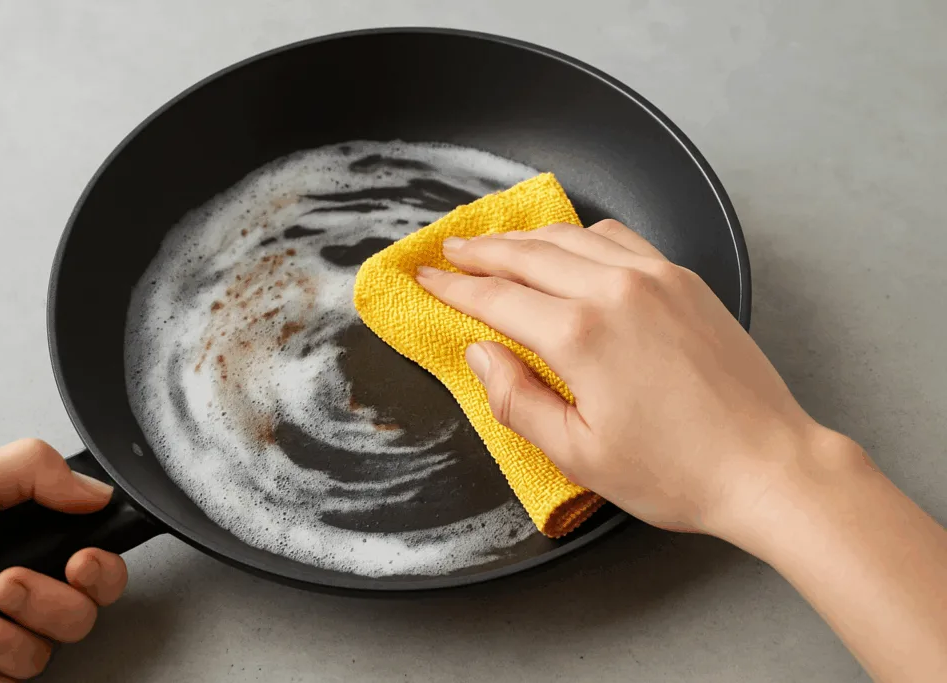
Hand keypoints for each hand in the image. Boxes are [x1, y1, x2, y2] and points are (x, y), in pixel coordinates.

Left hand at [0, 439, 127, 681]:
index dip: (103, 572)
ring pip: (35, 657)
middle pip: (81, 618)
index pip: (101, 569)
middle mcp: (19, 597)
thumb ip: (36, 469)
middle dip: (44, 602)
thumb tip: (96, 491)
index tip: (79, 562)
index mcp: (26, 546)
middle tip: (4, 583)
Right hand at [417, 220, 946, 682]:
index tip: (425, 277)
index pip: (496, 298)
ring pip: (571, 238)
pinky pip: (619, 238)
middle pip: (527, 255)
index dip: (453, 288)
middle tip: (449, 250)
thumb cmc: (676, 471)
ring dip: (526, 237)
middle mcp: (614, 290)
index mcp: (580, 334)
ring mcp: (655, 277)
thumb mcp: (578, 454)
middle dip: (481, 251)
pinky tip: (570, 244)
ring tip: (496, 242)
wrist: (768, 465)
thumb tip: (481, 354)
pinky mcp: (684, 279)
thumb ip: (517, 399)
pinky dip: (581, 235)